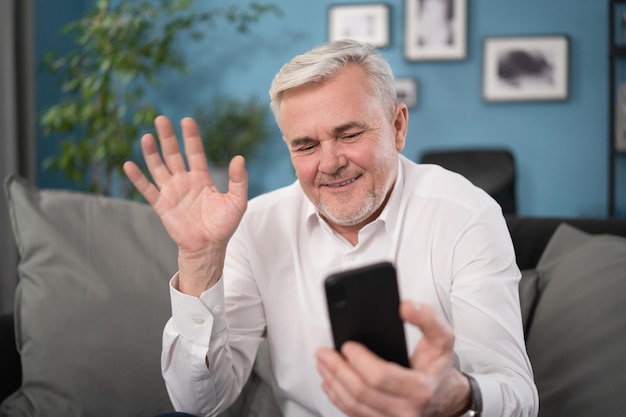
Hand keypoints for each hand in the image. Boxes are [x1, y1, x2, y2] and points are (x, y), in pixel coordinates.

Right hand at [123, 115, 247, 295]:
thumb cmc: (223, 225)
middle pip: (174, 154)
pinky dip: (138, 178)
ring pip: (159, 168)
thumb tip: (239, 157)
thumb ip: (239, 180)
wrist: (209, 248)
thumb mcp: (237, 201)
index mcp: (201, 178)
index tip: (187, 121)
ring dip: (152, 153)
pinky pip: (147, 189)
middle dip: (168, 137)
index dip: (191, 137)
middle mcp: (184, 181)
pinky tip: (129, 165)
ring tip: (146, 136)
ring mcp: (171, 192)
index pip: (195, 152)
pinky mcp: (162, 205)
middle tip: (161, 119)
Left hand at [316, 301, 469, 416]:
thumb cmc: (438, 365)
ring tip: (322, 363)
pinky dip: (337, 397)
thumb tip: (406, 306)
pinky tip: (330, 382)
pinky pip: (354, 414)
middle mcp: (406, 410)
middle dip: (337, 370)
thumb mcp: (442, 338)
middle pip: (361, 393)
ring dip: (333, 383)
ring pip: (353, 406)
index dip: (359, 361)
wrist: (445, 395)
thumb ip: (427, 318)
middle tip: (323, 352)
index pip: (380, 377)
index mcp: (420, 389)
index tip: (347, 346)